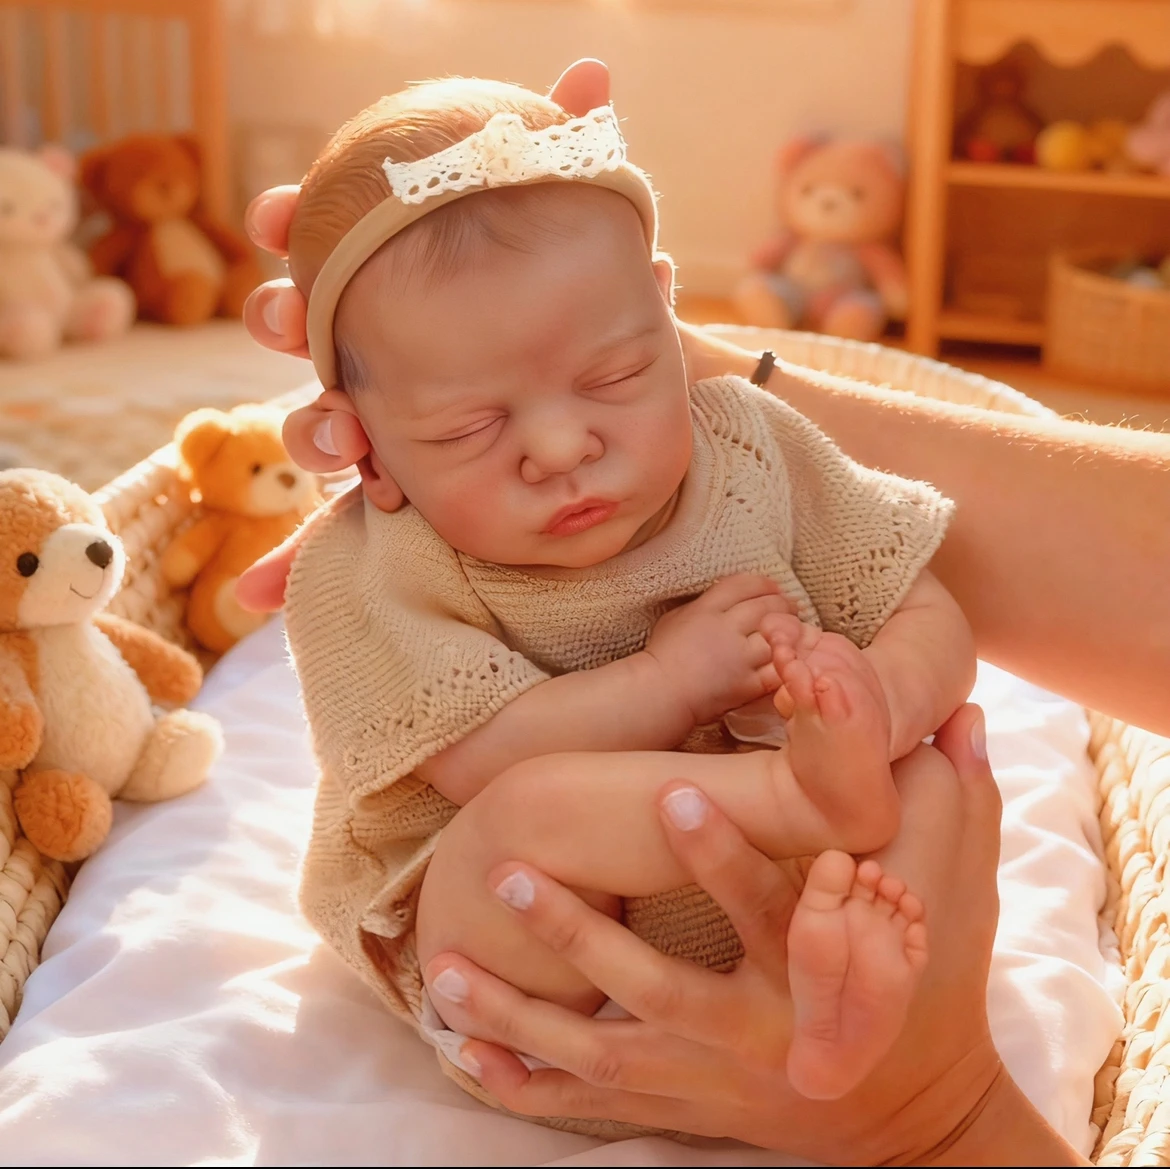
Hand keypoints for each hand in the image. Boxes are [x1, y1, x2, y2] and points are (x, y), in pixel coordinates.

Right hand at [240, 58, 617, 483]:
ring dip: (315, 422)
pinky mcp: (399, 457)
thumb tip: (590, 72)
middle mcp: (371, 331)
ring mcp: (379, 398)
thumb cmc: (562, 297)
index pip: (322, 233)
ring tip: (347, 435)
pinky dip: (362, 477)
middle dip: (282, 316)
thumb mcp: (570, 226)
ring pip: (314, 412)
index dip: (290, 219)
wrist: (588, 388)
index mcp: (390, 266)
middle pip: (297, 320)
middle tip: (294, 321)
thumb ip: (563, 154)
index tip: (277, 216)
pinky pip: (359, 473)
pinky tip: (384, 487)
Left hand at [421, 707, 1023, 1163]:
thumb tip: (959, 709)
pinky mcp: (685, 1108)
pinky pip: (593, 1105)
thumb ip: (954, 802)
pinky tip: (463, 1055)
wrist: (917, 1118)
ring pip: (601, 1055)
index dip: (722, 852)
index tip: (669, 790)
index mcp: (815, 972)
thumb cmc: (933, 992)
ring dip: (520, 1016)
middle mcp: (755, 1034)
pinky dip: (527, 1086)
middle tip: (508, 874)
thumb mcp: (958, 895)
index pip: (766, 908)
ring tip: (447, 971)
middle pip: (655, 988)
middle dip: (578, 935)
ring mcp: (710, 1080)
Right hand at [643, 574, 790, 726]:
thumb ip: (700, 606)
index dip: (764, 583)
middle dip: (783, 604)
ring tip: (796, 631)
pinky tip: (790, 657)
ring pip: (777, 636)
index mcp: (706, 609)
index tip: (773, 587)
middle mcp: (726, 628)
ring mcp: (739, 657)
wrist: (660, 694)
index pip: (743, 585)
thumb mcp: (675, 618)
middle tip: (791, 607)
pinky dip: (787, 661)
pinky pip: (776, 669)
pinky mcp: (747, 684)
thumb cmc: (662, 656)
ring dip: (791, 631)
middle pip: (766, 607)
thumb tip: (722, 599)